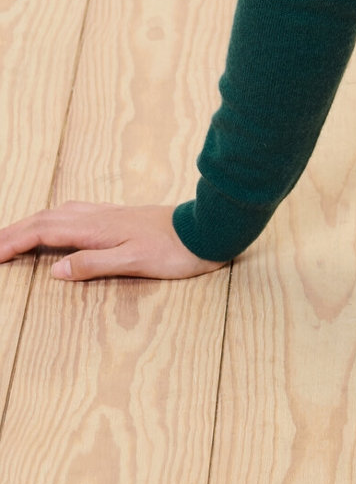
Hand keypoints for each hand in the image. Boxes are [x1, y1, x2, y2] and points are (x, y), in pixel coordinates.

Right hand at [0, 202, 227, 281]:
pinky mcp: (121, 217)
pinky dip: (54, 219)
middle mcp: (99, 217)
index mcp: (97, 228)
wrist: (208, 229)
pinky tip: (57, 224)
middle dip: (14, 231)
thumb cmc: (175, 249)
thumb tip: (55, 270)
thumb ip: (94, 264)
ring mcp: (110, 214)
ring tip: (13, 235)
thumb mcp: (134, 262)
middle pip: (45, 219)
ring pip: (60, 213)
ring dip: (32, 223)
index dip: (14, 242)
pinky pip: (76, 213)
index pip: (44, 232)